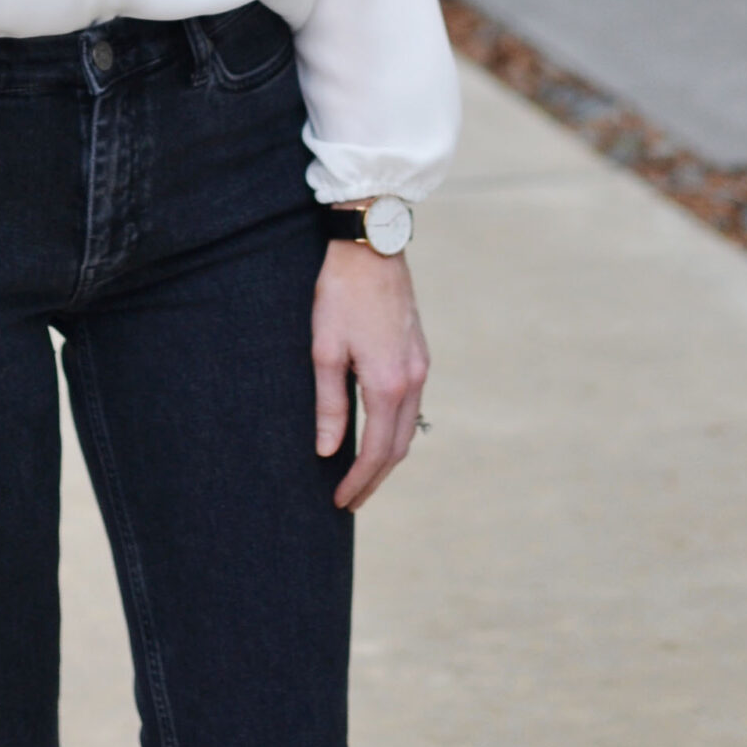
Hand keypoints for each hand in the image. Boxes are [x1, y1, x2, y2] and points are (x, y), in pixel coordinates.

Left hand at [312, 242, 429, 511]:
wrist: (371, 245)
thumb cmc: (340, 293)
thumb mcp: (325, 349)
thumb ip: (330, 403)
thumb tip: (329, 450)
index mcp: (388, 383)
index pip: (378, 452)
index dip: (359, 481)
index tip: (341, 501)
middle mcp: (413, 379)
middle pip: (399, 446)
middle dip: (376, 478)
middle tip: (351, 499)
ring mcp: (421, 365)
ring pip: (408, 426)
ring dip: (388, 455)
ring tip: (362, 473)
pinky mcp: (419, 351)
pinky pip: (411, 403)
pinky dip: (396, 428)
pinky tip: (377, 431)